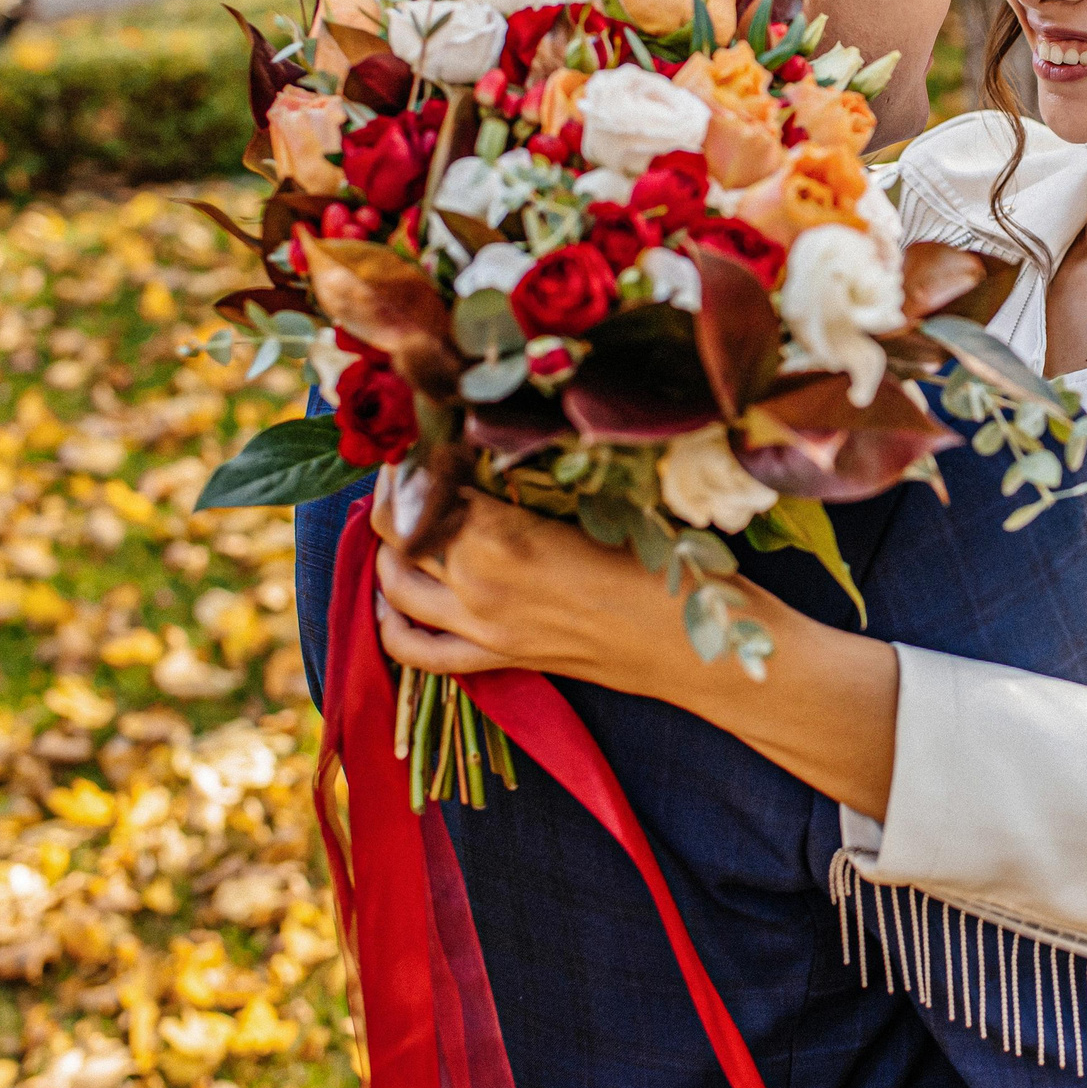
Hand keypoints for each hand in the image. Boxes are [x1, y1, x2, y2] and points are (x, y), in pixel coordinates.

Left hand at [371, 485, 747, 700]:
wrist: (698, 649)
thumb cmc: (667, 566)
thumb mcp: (603, 504)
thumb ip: (538, 484)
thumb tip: (499, 450)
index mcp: (502, 538)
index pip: (423, 486)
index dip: (412, 453)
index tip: (421, 427)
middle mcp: (478, 585)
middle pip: (397, 532)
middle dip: (396, 491)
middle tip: (410, 463)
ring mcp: (482, 629)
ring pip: (396, 586)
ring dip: (387, 549)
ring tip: (403, 519)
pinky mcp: (498, 659)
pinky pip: (419, 651)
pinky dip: (394, 625)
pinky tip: (395, 602)